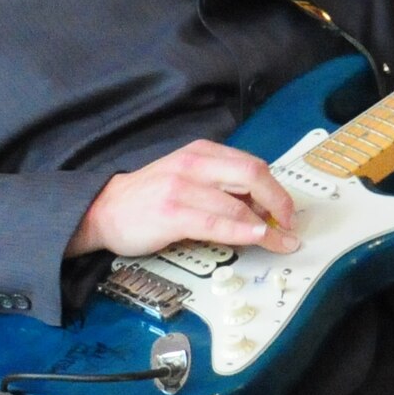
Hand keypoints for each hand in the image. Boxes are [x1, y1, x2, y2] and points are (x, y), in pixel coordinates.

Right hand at [65, 141, 299, 258]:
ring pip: (238, 203)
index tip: (287, 212)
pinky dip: (243, 231)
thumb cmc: (148, 198)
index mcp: (201, 152)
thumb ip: (220, 186)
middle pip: (253, 175)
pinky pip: (217, 222)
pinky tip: (258, 237)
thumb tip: (261, 207)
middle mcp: (194, 163)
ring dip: (267, 227)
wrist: (103, 210)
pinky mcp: (172, 213)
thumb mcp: (187, 178)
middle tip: (289, 225)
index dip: (276, 190)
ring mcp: (182, 187)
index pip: (252, 165)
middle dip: (279, 202)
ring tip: (281, 242)